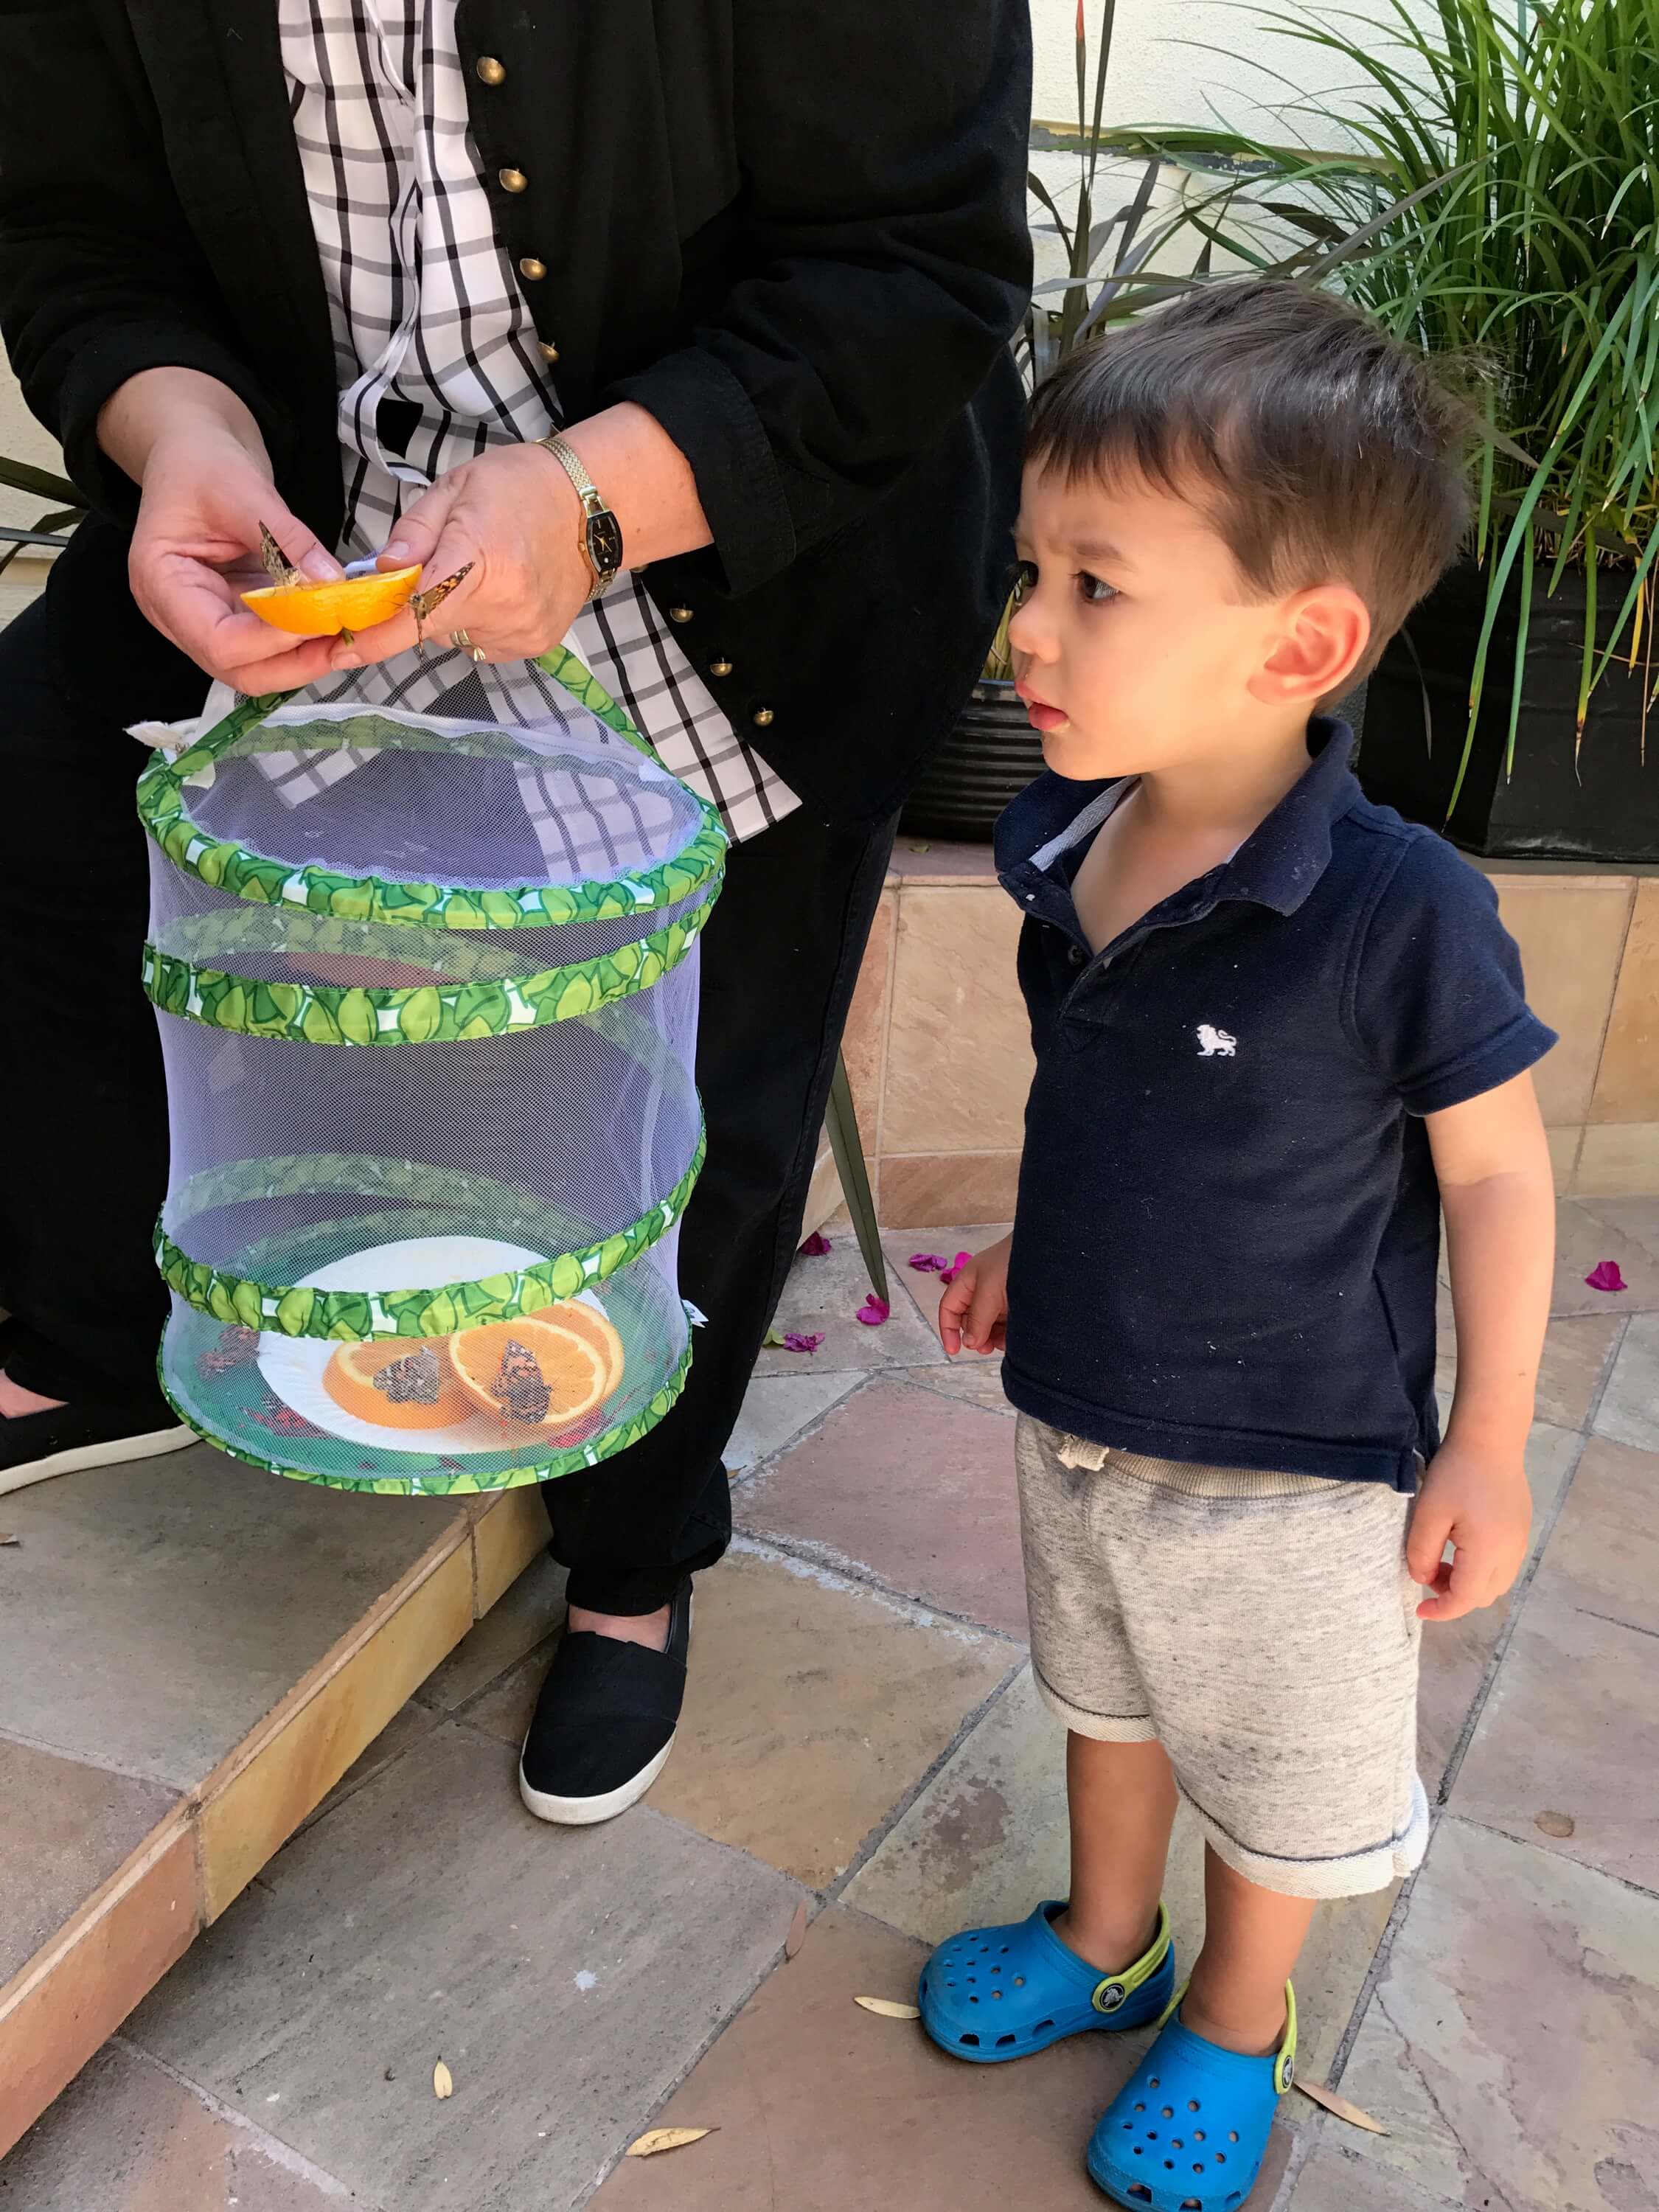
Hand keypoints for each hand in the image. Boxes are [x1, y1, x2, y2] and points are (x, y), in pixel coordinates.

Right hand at [110, 372, 346, 692]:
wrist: (194, 452)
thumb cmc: (202, 462)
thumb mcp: (242, 487)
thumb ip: (285, 538)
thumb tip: (332, 582)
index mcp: (162, 583)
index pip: (220, 642)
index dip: (275, 639)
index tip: (326, 616)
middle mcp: (180, 617)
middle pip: (241, 671)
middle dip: (301, 663)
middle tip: (355, 641)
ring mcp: (210, 622)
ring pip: (263, 668)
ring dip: (313, 659)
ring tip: (361, 638)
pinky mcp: (239, 618)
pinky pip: (276, 646)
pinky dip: (312, 642)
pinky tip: (347, 626)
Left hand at [328, 443, 588, 672]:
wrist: (593, 510)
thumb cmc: (520, 488)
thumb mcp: (457, 489)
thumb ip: (414, 531)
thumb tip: (381, 571)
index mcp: (478, 560)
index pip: (415, 613)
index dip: (374, 638)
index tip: (340, 651)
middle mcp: (501, 606)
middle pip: (431, 626)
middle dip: (423, 602)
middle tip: (446, 562)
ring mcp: (521, 631)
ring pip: (457, 637)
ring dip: (454, 612)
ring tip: (487, 572)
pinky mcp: (535, 644)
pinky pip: (484, 644)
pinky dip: (480, 623)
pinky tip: (503, 591)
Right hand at [939, 1234, 1011, 1356]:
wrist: (1049, 1252)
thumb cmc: (1013, 1262)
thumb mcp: (989, 1292)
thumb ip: (977, 1319)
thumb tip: (969, 1343)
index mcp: (968, 1282)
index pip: (949, 1308)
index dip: (948, 1329)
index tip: (954, 1351)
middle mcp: (983, 1291)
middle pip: (970, 1320)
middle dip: (975, 1336)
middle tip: (985, 1348)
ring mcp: (1002, 1298)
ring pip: (990, 1325)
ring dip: (992, 1337)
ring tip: (1000, 1343)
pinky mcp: (1019, 1304)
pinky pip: (1008, 1324)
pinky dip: (1007, 1334)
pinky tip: (1013, 1339)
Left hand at [1405, 1439, 1531, 1622]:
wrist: (1491, 1439)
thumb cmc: (1455, 1473)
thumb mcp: (1429, 1513)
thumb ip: (1421, 1552)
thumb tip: (1422, 1579)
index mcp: (1488, 1552)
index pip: (1466, 1599)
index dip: (1442, 1611)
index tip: (1419, 1610)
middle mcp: (1511, 1553)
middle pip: (1484, 1596)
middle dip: (1454, 1595)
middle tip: (1427, 1573)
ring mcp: (1521, 1542)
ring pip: (1496, 1583)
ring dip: (1468, 1583)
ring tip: (1441, 1559)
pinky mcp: (1521, 1530)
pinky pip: (1503, 1565)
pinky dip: (1481, 1569)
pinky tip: (1461, 1545)